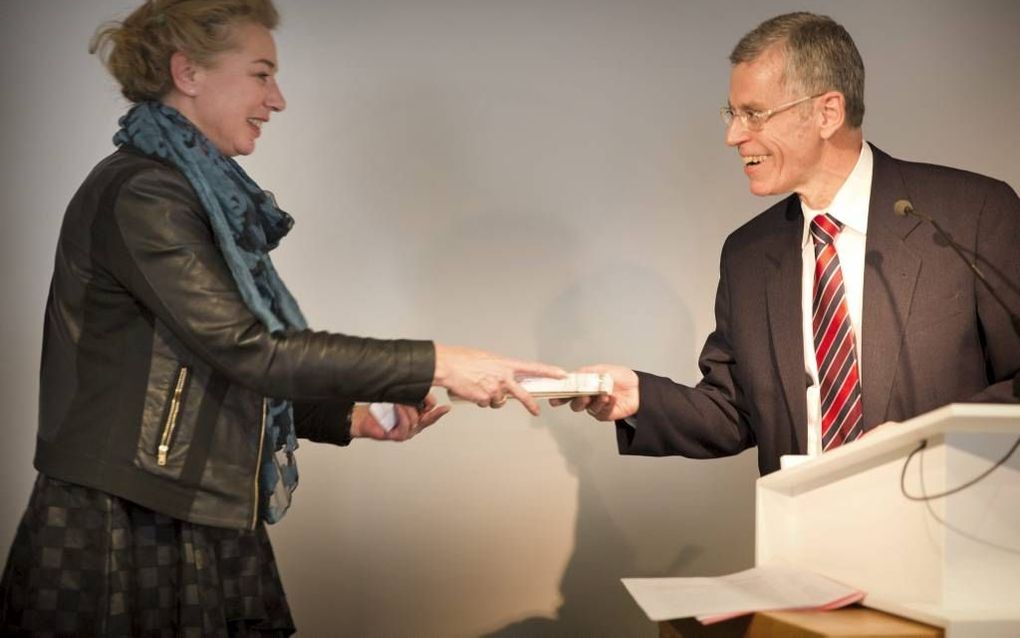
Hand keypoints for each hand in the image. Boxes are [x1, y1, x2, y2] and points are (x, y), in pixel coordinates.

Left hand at [351, 393, 450, 440]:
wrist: (364, 419)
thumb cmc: (380, 410)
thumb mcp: (399, 400)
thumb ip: (412, 398)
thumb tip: (420, 391)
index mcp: (416, 420)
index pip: (431, 416)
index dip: (439, 412)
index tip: (446, 408)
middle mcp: (413, 427)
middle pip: (427, 419)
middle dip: (426, 408)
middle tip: (425, 399)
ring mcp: (406, 433)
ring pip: (416, 420)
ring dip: (409, 408)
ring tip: (401, 400)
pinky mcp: (398, 436)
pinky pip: (405, 425)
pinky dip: (403, 414)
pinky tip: (399, 406)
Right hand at [433, 343, 565, 415]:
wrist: (448, 366)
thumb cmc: (464, 359)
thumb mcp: (487, 359)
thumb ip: (499, 369)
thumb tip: (504, 377)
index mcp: (506, 364)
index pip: (533, 367)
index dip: (549, 371)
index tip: (562, 374)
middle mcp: (503, 377)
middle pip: (523, 394)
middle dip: (530, 404)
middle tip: (536, 411)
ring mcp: (494, 389)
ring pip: (499, 401)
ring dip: (491, 398)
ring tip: (479, 386)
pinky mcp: (484, 398)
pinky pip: (485, 403)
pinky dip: (479, 399)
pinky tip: (472, 390)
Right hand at [549, 364, 639, 420]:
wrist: (637, 387)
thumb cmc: (620, 376)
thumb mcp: (601, 369)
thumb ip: (585, 373)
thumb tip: (570, 376)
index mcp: (584, 385)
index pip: (568, 391)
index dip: (560, 395)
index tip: (554, 398)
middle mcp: (587, 397)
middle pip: (574, 404)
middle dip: (577, 400)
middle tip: (584, 396)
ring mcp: (595, 406)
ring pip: (587, 408)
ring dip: (594, 401)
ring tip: (604, 395)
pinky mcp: (604, 414)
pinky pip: (601, 412)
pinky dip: (606, 404)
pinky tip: (612, 398)